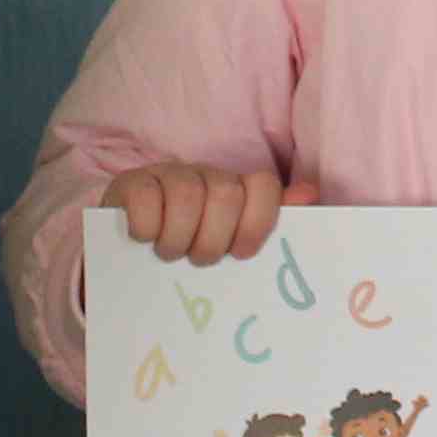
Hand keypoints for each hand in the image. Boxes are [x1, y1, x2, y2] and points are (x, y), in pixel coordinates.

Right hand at [114, 164, 291, 262]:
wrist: (127, 259)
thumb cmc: (186, 253)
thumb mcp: (227, 247)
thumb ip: (267, 224)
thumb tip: (309, 194)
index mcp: (235, 190)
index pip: (263, 185)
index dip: (258, 222)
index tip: (242, 254)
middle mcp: (205, 176)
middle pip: (227, 194)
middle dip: (214, 239)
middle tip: (199, 261)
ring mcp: (167, 175)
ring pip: (187, 195)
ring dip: (179, 237)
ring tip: (170, 256)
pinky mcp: (129, 183)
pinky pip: (145, 195)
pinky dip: (147, 225)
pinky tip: (143, 239)